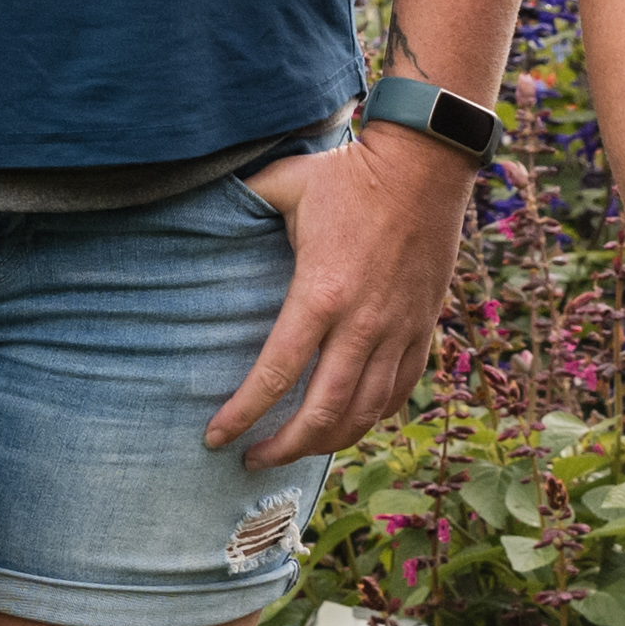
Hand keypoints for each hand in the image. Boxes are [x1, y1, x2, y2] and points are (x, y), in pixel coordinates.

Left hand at [213, 125, 474, 465]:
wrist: (425, 166)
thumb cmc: (349, 173)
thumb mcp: (286, 184)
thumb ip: (243, 203)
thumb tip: (199, 210)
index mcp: (320, 293)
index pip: (274, 375)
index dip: (241, 415)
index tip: (215, 437)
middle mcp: (362, 324)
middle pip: (322, 414)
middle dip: (282, 448)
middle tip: (252, 459)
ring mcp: (398, 331)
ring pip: (364, 414)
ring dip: (326, 444)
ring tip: (294, 450)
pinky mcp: (422, 329)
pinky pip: (397, 393)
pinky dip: (369, 418)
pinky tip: (345, 424)